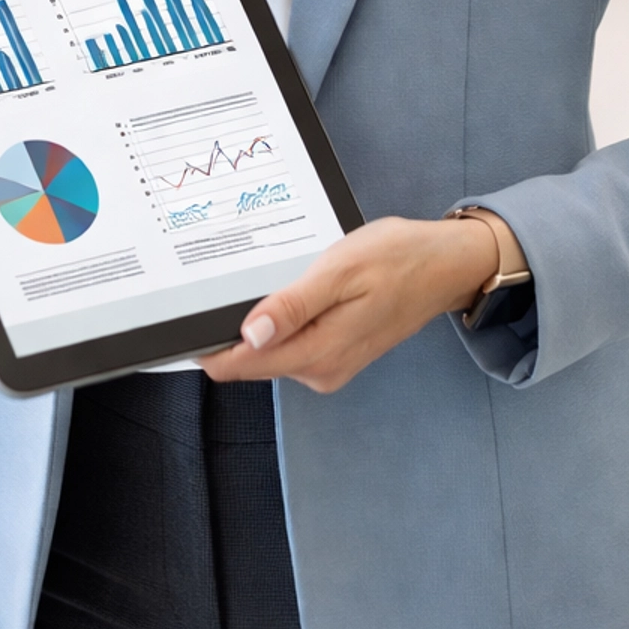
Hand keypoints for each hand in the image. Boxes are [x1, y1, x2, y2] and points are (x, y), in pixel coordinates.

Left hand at [202, 214, 501, 394]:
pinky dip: (282, 318)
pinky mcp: (334, 353)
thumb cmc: (398, 258)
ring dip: (261, 319)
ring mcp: (328, 365)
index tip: (183, 315)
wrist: (446, 265)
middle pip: (250, 359)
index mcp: (318, 353)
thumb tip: (249, 334)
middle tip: (232, 275)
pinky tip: (295, 287)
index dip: (206, 343)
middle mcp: (319, 370)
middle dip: (233, 324)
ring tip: (276, 273)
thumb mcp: (341, 270)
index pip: (240, 365)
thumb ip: (293, 305)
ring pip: (269, 350)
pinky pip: (291, 342)